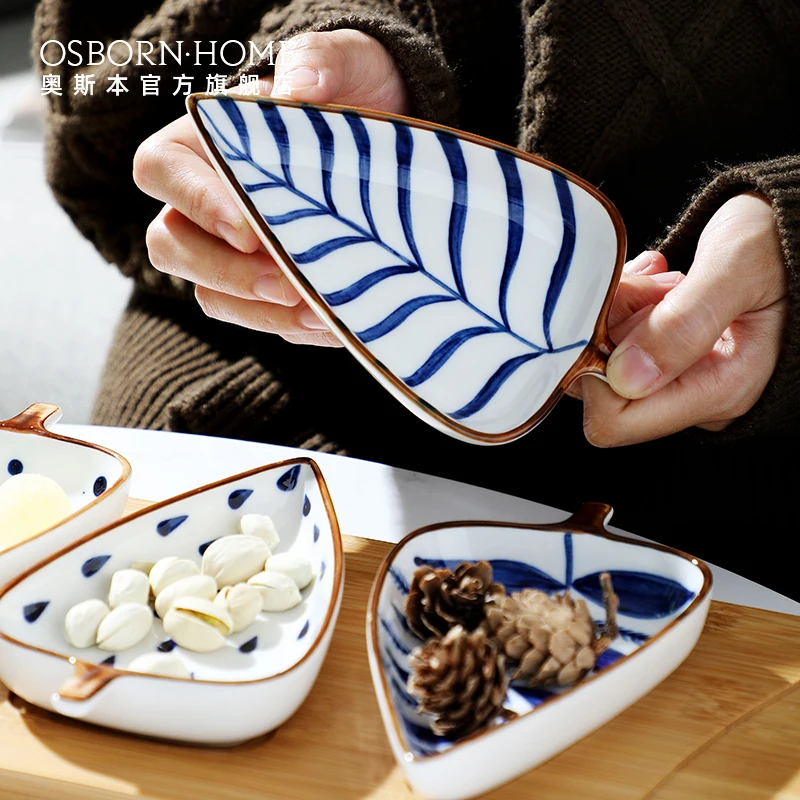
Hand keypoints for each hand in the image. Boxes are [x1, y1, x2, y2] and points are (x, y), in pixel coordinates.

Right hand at [133, 30, 409, 345]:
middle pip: (171, 246)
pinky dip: (292, 328)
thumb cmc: (353, 94)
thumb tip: (297, 91)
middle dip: (228, 273)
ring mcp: (230, 251)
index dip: (197, 203)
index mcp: (204, 141)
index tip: (250, 230)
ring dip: (261, 312)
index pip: (161, 170)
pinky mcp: (265, 289)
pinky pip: (260, 320)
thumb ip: (318, 64)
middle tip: (288, 282)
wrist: (390, 146)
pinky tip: (335, 321)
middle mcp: (204, 201)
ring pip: (212, 296)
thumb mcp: (346, 63)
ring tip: (320, 311)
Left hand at [578, 192, 787, 445]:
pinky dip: (627, 306)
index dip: (592, 371)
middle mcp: (696, 394)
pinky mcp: (672, 356)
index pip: (614, 421)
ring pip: (608, 358)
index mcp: (720, 390)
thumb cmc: (782, 243)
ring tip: (661, 280)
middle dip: (610, 329)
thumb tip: (625, 377)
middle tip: (647, 285)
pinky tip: (656, 281)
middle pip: (604, 386)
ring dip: (621, 310)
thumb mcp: (738, 268)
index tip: (614, 314)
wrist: (797, 226)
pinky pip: (621, 340)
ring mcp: (682, 376)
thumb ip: (684, 322)